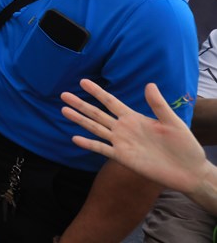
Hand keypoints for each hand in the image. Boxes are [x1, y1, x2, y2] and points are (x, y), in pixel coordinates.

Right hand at [61, 79, 205, 194]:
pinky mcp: (122, 157)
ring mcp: (121, 143)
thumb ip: (158, 105)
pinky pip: (102, 149)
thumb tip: (149, 84)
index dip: (97, 92)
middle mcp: (123, 128)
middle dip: (81, 104)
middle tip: (64, 95)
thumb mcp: (172, 122)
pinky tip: (75, 138)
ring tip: (64, 110)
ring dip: (80, 120)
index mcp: (134, 117)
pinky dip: (88, 144)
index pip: (111, 101)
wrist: (188, 170)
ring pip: (95, 128)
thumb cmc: (183, 145)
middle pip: (97, 114)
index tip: (83, 81)